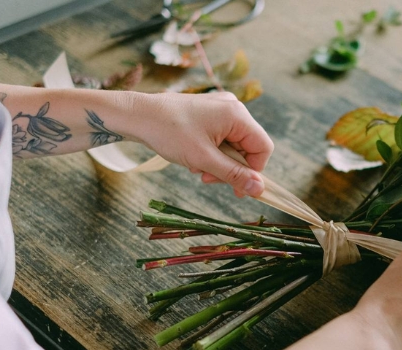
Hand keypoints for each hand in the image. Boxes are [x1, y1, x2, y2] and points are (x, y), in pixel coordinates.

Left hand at [134, 91, 273, 196]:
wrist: (138, 115)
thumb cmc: (169, 132)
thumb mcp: (204, 159)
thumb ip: (234, 175)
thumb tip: (259, 190)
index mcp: (237, 115)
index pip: (263, 148)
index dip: (253, 171)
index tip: (236, 188)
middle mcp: (233, 107)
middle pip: (248, 147)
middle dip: (230, 168)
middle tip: (208, 179)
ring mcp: (221, 108)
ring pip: (233, 145)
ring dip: (219, 162)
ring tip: (197, 167)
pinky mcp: (209, 112)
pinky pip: (221, 138)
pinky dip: (211, 152)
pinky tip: (194, 157)